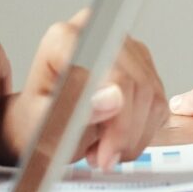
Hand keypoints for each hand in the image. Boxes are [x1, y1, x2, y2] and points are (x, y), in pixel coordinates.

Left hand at [0, 11, 168, 169]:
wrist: (38, 125)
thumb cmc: (33, 122)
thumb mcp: (42, 124)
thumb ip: (75, 109)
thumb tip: (112, 98)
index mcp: (66, 39)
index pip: (112, 71)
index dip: (117, 116)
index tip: (105, 150)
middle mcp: (97, 33)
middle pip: (136, 84)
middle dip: (124, 133)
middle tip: (103, 159)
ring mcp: (123, 46)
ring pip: (152, 96)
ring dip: (132, 137)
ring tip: (104, 150)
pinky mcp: (141, 65)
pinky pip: (159, 103)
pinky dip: (140, 132)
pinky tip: (115, 139)